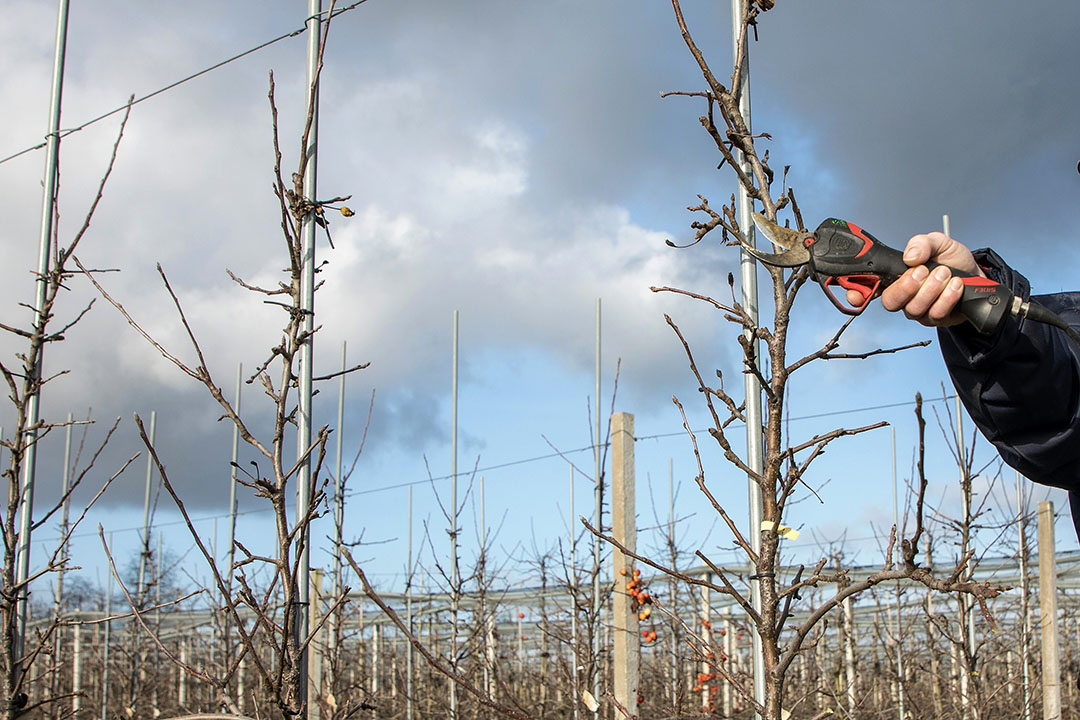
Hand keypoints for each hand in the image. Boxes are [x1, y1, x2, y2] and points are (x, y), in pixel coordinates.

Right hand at [846, 232, 984, 327]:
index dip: (857, 293)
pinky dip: (948, 297)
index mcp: (894, 277)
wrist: (977, 275)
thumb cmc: (952, 259)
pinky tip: (956, 285)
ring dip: (932, 289)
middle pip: (889, 302)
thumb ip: (923, 243)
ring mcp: (917, 310)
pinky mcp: (934, 320)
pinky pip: (935, 314)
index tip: (859, 292)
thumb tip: (910, 256)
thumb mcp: (939, 242)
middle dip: (907, 287)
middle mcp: (902, 296)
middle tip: (924, 271)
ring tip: (945, 273)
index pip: (867, 288)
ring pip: (914, 309)